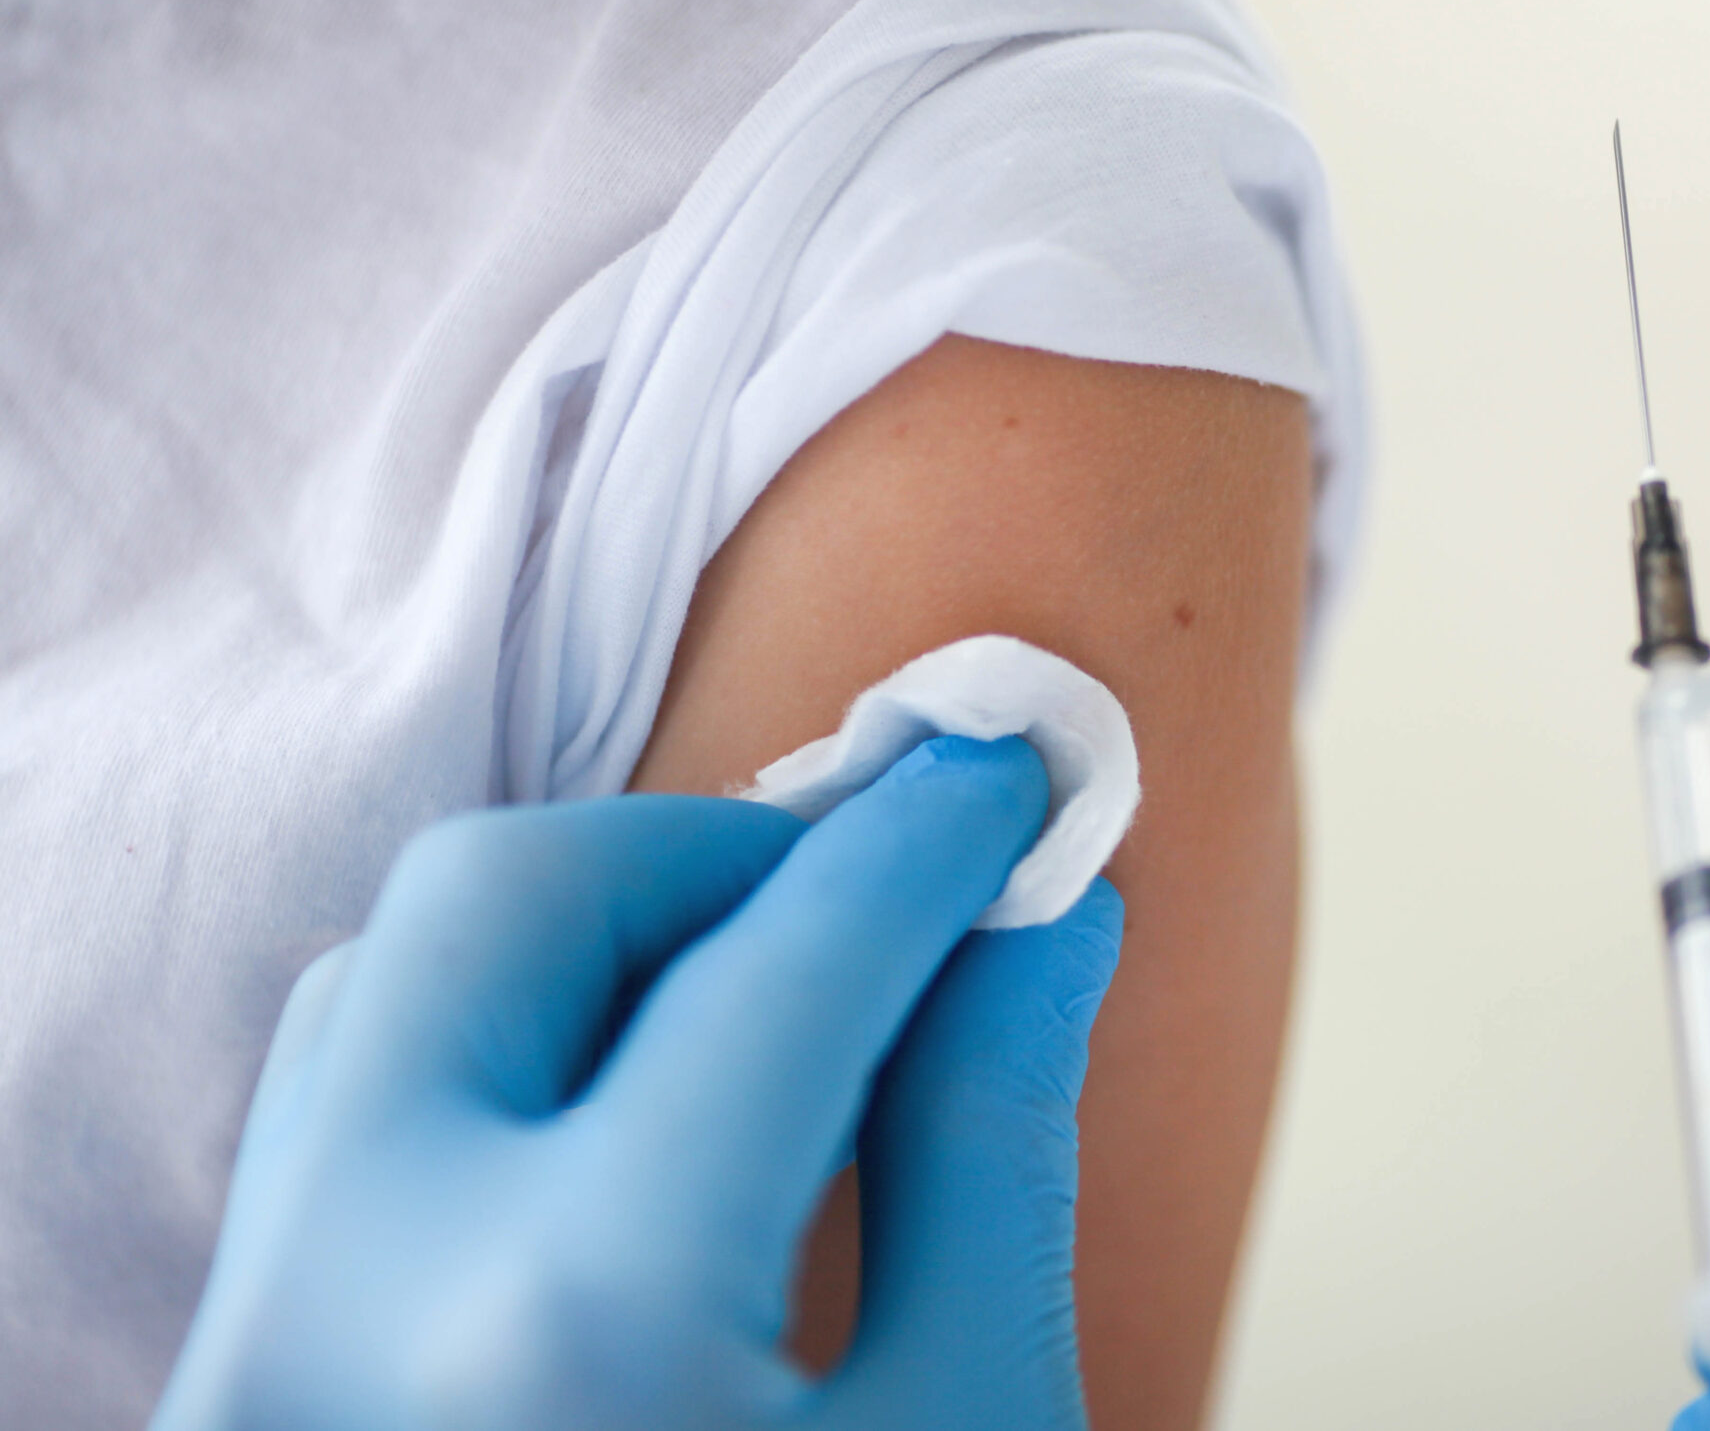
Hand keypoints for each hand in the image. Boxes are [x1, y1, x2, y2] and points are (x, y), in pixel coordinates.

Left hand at [154, 734, 1120, 1430]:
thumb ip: (997, 1147)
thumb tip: (1040, 917)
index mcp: (578, 1338)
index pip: (785, 963)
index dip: (929, 840)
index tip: (1011, 775)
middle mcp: (355, 1320)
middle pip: (516, 901)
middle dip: (727, 846)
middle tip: (889, 875)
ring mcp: (255, 1361)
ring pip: (389, 980)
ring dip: (603, 923)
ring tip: (779, 976)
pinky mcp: (235, 1391)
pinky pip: (339, 1107)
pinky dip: (495, 1032)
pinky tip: (642, 1087)